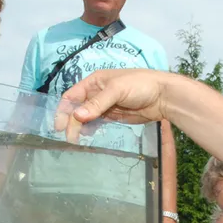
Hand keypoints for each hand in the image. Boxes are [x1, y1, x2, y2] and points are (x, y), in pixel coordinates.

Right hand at [55, 69, 176, 142]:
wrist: (163, 96)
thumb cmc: (140, 85)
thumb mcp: (117, 90)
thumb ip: (97, 104)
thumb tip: (78, 117)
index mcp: (94, 82)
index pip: (72, 96)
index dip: (64, 110)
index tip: (60, 126)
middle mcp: (96, 93)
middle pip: (77, 109)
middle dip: (71, 123)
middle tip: (70, 139)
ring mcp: (104, 106)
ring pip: (85, 118)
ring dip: (79, 128)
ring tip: (76, 140)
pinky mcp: (113, 116)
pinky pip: (96, 123)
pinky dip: (90, 130)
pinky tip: (88, 137)